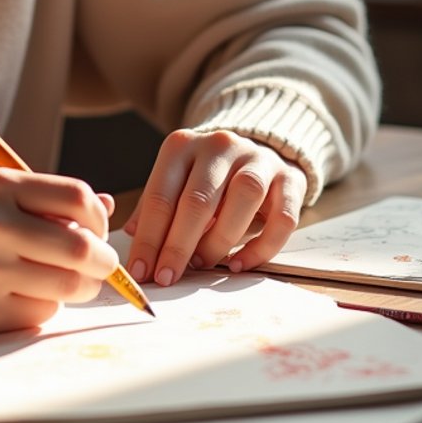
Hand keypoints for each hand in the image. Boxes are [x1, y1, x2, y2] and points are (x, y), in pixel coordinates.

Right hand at [0, 169, 118, 332]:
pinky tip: (25, 295)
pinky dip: (45, 307)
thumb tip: (109, 208)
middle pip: (81, 248)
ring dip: (80, 288)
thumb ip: (47, 200)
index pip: (78, 198)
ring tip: (67, 280)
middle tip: (101, 265)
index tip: (97, 229)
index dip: (100, 219)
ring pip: (68, 288)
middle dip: (103, 262)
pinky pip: (40, 315)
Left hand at [122, 129, 306, 286]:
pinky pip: (282, 218)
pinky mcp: (290, 179)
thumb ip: (153, 206)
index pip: (161, 196)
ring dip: (219, 241)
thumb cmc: (207, 176)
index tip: (141, 271)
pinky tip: (238, 264)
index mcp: (182, 145)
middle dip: (178, 246)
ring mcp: (258, 159)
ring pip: (242, 200)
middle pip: (198, 199)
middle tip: (167, 277)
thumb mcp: (174, 180)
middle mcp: (219, 145)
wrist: (258, 150)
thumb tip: (131, 237)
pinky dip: (261, 248)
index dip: (150, 238)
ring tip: (201, 265)